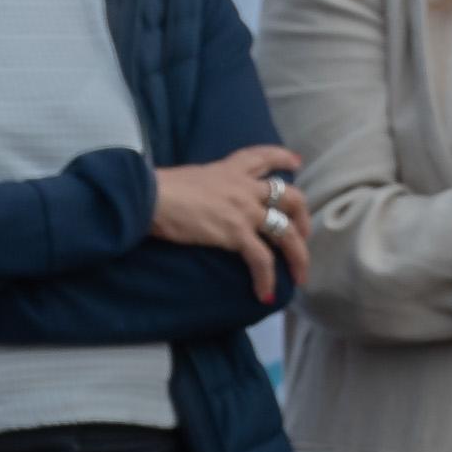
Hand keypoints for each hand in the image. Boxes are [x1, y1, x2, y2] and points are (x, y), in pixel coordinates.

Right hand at [147, 140, 307, 304]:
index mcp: (229, 170)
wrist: (148, 197)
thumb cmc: (155, 187)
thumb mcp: (186, 178)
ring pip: (287, 233)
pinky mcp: (237, 233)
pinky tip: (264, 294)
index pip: (262, 157)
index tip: (295, 161)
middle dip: (303, 216)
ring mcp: (245, 210)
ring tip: (299, 276)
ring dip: (298, 256)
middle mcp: (245, 188)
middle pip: (290, 197)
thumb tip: (192, 199)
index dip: (281, 158)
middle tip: (303, 232)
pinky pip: (261, 259)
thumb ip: (201, 186)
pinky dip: (266, 279)